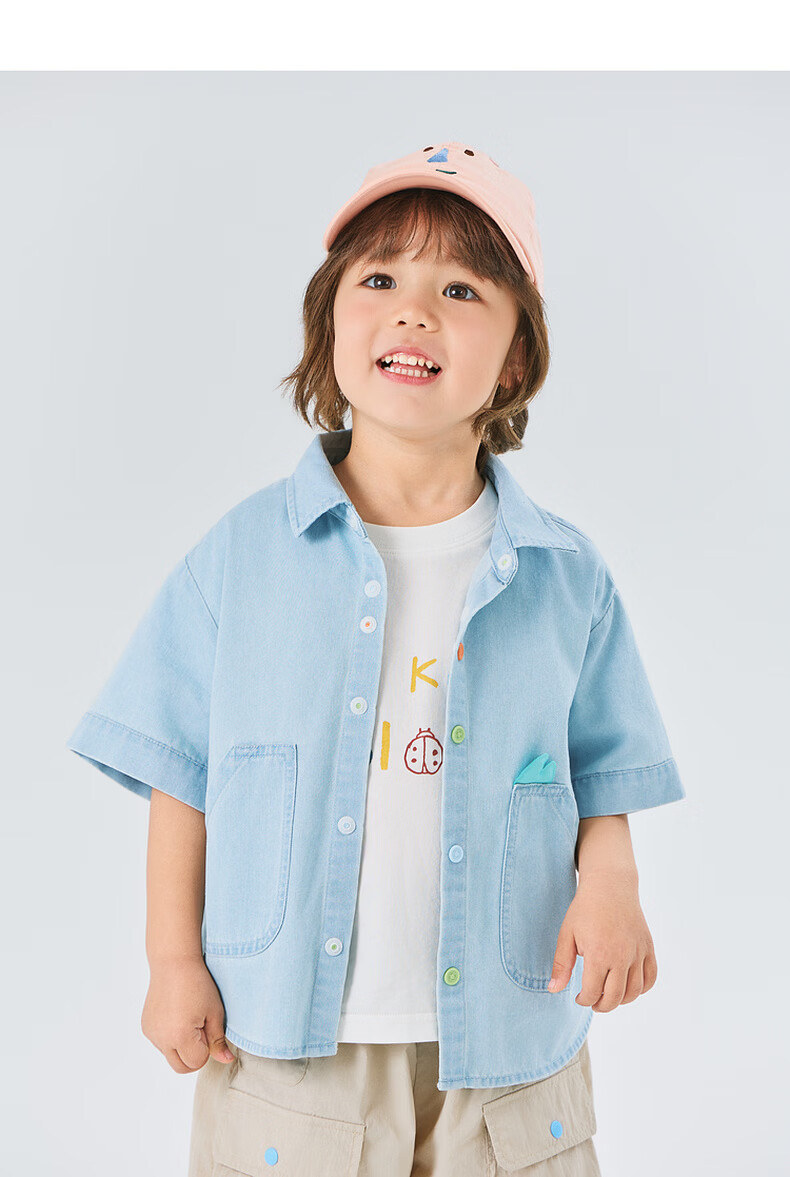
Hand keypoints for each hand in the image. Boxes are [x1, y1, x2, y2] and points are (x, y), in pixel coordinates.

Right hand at [141, 956, 235, 1072]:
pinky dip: (171, 1037)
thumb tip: (226, 1060)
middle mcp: (162, 1039)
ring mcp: (151, 1033)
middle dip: (193, 1055)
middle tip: (200, 1029)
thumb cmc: (198, 984)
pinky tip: (176, 1015)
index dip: (206, 1048)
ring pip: (170, 1055)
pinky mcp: (146, 1027)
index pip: (196, 1062)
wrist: (174, 963)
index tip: (206, 1026)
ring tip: (188, 1018)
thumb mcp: (214, 1012)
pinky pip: (161, 1043)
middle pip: (180, 1067)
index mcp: (180, 1036)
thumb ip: (218, 1041)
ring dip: (181, 1046)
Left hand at [546, 870, 657, 1011]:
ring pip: (634, 992)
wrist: (610, 885)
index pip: (593, 993)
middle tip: (593, 1001)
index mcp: (599, 954)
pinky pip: (651, 978)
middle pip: (615, 998)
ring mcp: (638, 953)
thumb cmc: (585, 909)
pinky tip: (627, 985)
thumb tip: (553, 990)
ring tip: (609, 995)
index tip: (579, 997)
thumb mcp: (567, 934)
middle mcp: (622, 957)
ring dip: (621, 1000)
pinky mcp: (648, 947)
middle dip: (601, 1005)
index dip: (584, 1000)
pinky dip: (641, 988)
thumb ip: (561, 965)